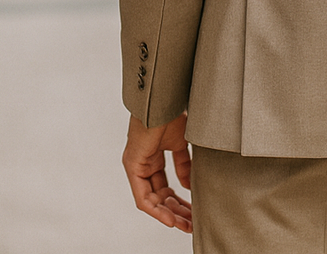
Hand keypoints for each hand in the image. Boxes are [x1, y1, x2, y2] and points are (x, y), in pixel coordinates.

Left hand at [122, 112, 192, 232]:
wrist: (164, 100)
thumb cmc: (173, 113)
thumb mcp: (182, 143)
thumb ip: (184, 164)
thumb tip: (188, 185)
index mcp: (154, 156)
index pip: (165, 186)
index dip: (179, 200)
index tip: (193, 209)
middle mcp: (143, 163)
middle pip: (160, 196)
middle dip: (176, 211)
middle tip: (191, 222)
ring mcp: (136, 166)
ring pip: (151, 200)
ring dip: (168, 215)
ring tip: (184, 225)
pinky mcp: (133, 167)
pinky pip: (143, 198)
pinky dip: (157, 211)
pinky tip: (171, 219)